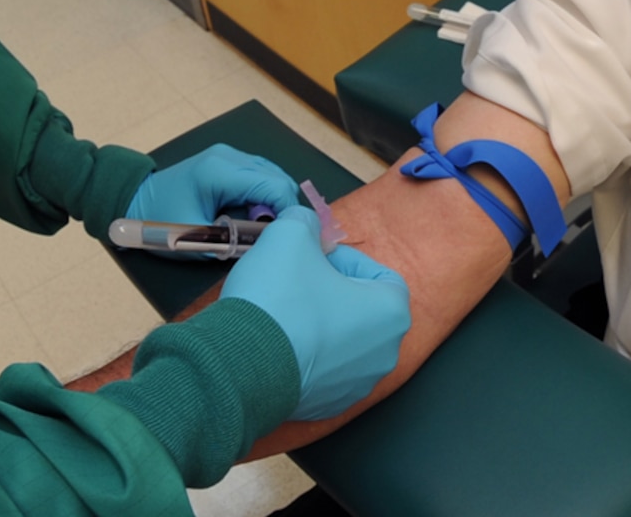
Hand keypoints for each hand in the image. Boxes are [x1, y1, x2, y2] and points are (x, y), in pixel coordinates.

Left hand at [127, 145, 298, 231]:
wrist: (134, 200)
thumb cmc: (158, 220)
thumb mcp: (193, 239)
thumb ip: (230, 244)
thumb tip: (265, 249)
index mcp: (219, 172)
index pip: (272, 186)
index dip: (289, 211)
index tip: (293, 236)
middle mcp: (228, 156)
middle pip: (277, 177)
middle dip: (285, 207)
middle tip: (283, 236)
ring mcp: (228, 155)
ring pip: (271, 174)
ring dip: (276, 200)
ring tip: (271, 228)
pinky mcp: (227, 160)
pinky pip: (259, 174)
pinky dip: (266, 194)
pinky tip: (260, 216)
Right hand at [222, 205, 411, 419]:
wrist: (239, 365)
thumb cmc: (278, 298)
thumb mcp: (290, 233)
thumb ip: (306, 222)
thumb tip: (306, 227)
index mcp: (391, 313)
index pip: (378, 274)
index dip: (344, 259)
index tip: (313, 259)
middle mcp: (385, 355)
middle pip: (362, 309)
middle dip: (331, 291)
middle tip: (295, 280)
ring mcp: (357, 387)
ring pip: (342, 342)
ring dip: (318, 324)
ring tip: (282, 312)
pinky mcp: (327, 408)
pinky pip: (321, 371)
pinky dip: (304, 355)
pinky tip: (275, 344)